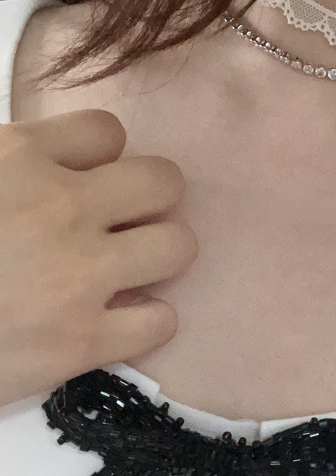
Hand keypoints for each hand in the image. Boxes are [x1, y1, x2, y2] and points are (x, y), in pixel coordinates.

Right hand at [0, 109, 197, 405]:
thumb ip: (11, 161)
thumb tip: (54, 161)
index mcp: (16, 157)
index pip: (108, 131)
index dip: (102, 158)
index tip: (85, 181)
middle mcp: (58, 208)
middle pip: (164, 181)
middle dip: (149, 200)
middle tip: (123, 222)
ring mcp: (76, 276)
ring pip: (179, 245)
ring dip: (159, 255)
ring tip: (127, 270)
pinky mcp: (78, 344)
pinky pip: (161, 322)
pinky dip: (145, 322)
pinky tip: (117, 323)